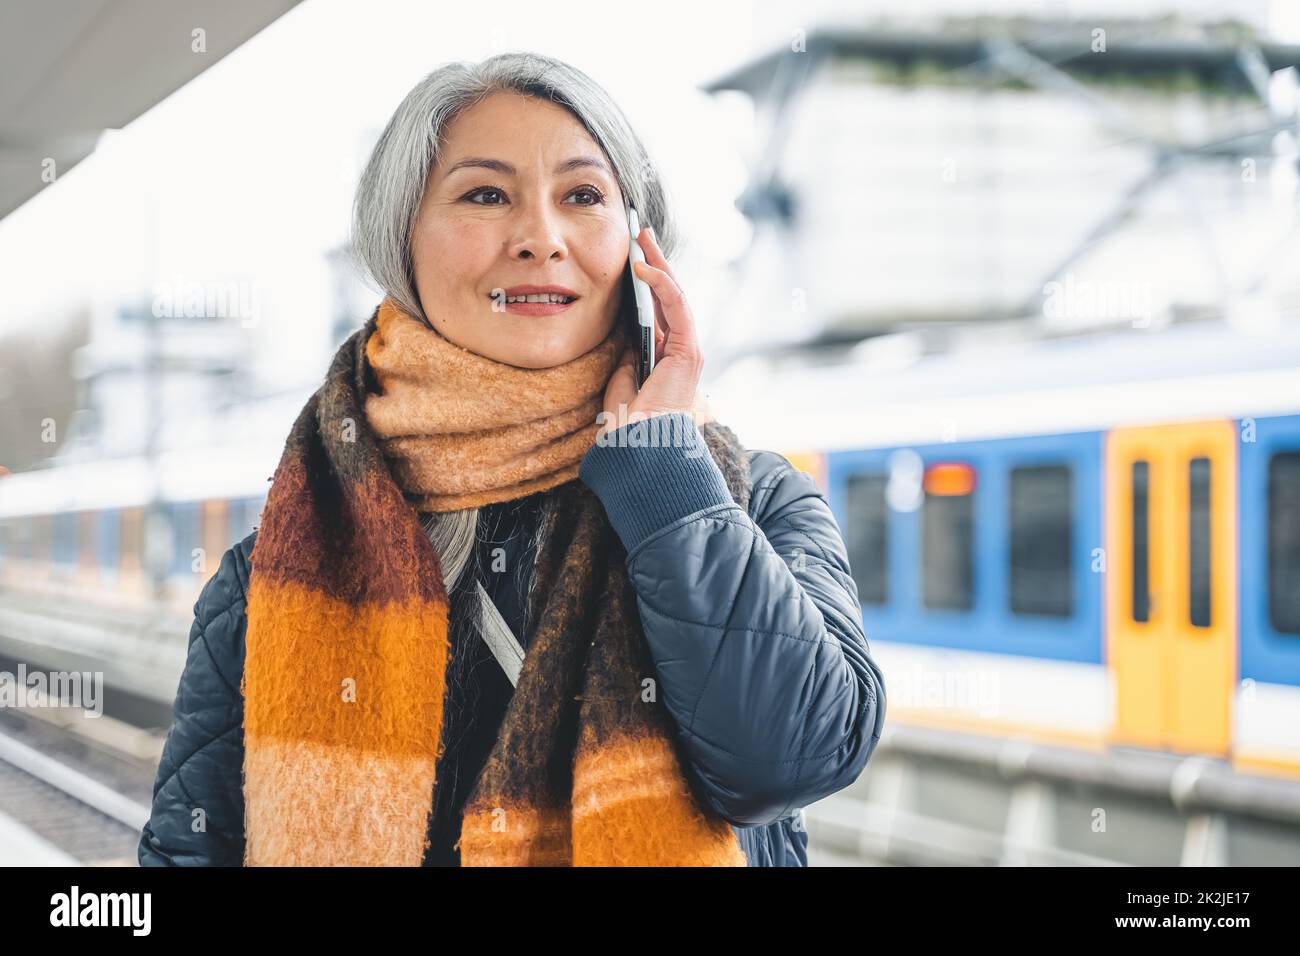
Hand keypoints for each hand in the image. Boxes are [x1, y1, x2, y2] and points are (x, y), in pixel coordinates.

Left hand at [598, 227, 704, 438]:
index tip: (634, 256)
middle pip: (671, 296)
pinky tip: (645, 267)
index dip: (649, 280)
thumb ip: (629, 353)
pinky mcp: (688, 350)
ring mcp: (688, 349)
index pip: (661, 308)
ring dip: (660, 263)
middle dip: (657, 262)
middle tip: (641, 234)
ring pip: (676, 295)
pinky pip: (677, 307)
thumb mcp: (623, 376)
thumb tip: (627, 330)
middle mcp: (681, 349)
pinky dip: (662, 284)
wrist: (640, 444)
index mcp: (667, 355)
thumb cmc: (630, 420)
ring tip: (643, 238)